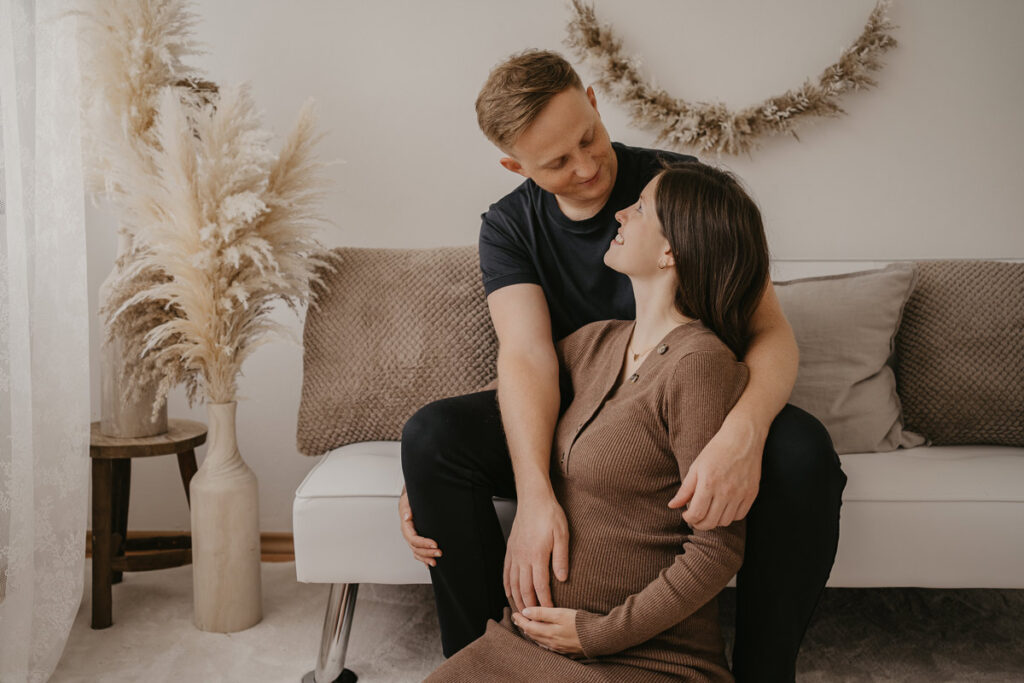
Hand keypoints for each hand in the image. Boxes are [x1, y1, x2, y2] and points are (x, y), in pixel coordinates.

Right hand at [399, 486, 441, 566]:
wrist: (412, 498)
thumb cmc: (410, 498)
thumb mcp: (407, 500)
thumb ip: (407, 507)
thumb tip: (407, 517)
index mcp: (406, 526)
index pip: (413, 539)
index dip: (424, 543)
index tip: (435, 544)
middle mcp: (408, 534)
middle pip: (416, 548)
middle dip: (427, 552)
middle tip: (440, 552)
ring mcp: (412, 538)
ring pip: (417, 552)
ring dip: (426, 558)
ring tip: (435, 562)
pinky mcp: (417, 540)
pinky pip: (418, 552)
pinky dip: (423, 559)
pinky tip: (429, 564)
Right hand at [503, 493, 568, 611]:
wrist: (533, 498)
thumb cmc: (549, 514)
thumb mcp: (562, 535)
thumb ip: (561, 558)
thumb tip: (562, 579)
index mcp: (537, 556)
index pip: (540, 586)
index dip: (545, 601)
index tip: (550, 610)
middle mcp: (523, 557)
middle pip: (525, 588)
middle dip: (530, 606)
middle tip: (534, 618)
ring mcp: (515, 554)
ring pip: (513, 583)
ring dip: (517, 599)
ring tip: (522, 611)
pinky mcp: (510, 549)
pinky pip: (506, 571)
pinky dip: (507, 584)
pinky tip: (509, 592)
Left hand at [512, 606, 582, 654]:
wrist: (600, 637)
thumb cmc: (581, 622)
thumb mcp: (561, 613)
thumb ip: (542, 613)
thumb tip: (525, 612)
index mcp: (549, 633)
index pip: (529, 627)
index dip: (520, 620)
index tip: (515, 613)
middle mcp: (552, 643)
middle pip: (533, 635)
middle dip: (523, 626)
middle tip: (517, 619)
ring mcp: (559, 648)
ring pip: (540, 642)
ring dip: (531, 634)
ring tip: (526, 627)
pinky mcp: (567, 651)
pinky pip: (548, 646)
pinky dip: (541, 640)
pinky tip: (542, 638)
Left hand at [668, 415, 763, 529]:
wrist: (742, 438)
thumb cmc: (716, 451)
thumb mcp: (696, 467)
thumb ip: (685, 489)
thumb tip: (672, 506)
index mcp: (708, 483)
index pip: (696, 514)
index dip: (689, 518)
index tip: (686, 514)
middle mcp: (725, 491)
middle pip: (710, 522)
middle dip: (700, 523)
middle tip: (696, 517)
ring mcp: (740, 494)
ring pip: (725, 522)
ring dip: (715, 520)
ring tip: (710, 510)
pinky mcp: (751, 494)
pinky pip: (739, 516)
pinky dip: (730, 516)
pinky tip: (724, 507)